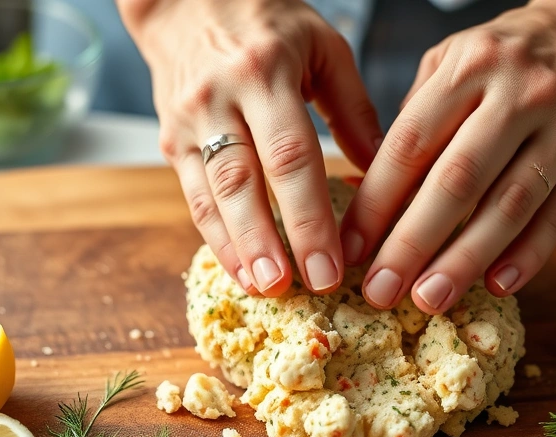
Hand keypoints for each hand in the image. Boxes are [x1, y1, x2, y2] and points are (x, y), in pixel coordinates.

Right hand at [119, 0, 381, 295]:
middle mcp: (219, 98)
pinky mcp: (171, 140)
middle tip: (299, 288)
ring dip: (239, 248)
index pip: (291, 154)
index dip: (310, 214)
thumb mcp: (321, 46)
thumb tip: (385, 173)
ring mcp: (187, 121)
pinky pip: (193, 196)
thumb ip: (353, 109)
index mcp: (264, 72)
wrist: (187, 1)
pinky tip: (239, 269)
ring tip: (265, 289)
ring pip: (211, 195)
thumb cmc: (266, 22)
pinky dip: (216, 236)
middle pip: (246, 181)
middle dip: (273, 241)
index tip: (332, 262)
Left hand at [339, 0, 555, 313]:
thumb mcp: (454, 60)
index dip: (376, 201)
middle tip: (380, 289)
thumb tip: (371, 195)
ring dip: (464, 260)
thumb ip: (417, 119)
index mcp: (471, 66)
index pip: (412, 144)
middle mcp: (521, 94)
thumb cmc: (512, 55)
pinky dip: (528, 256)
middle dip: (412, 243)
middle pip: (457, 181)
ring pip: (508, 206)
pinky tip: (497, 285)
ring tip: (428, 299)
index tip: (350, 246)